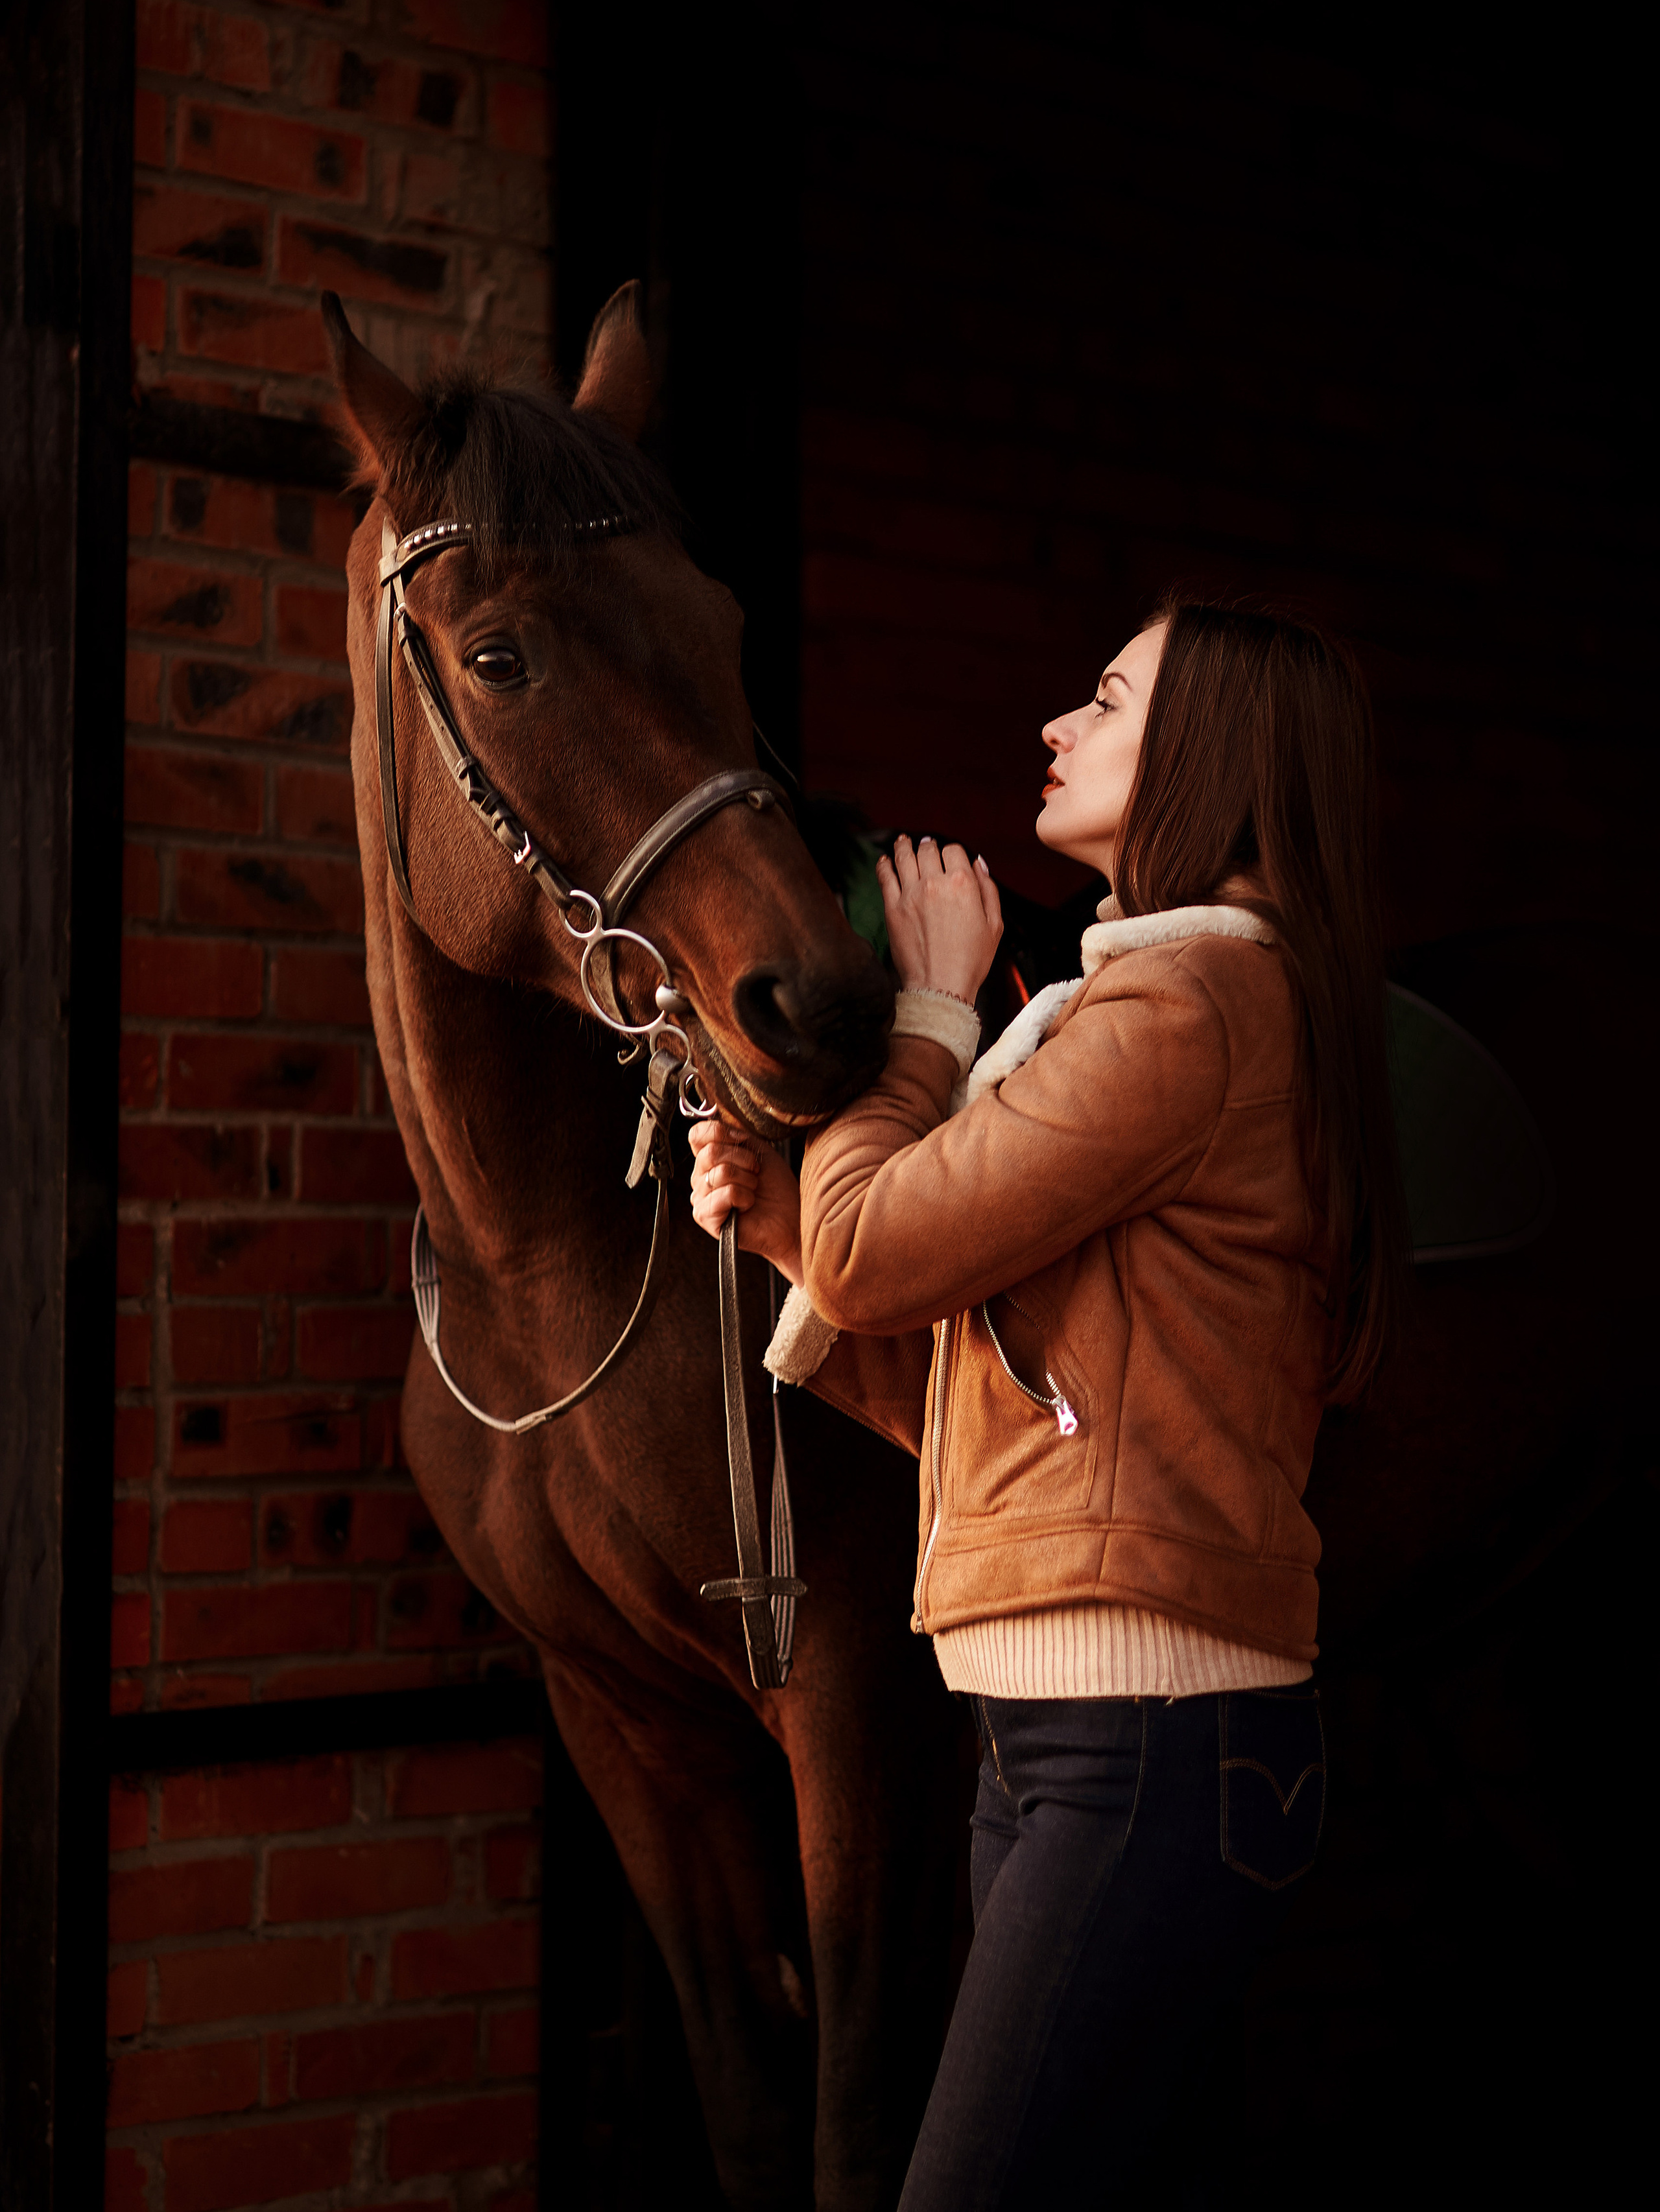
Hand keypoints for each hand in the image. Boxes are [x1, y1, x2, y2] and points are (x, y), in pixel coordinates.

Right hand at [688, 1118, 804, 1285]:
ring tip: (754, 1191)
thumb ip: (735, 1135)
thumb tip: (714, 1121)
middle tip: (757, 1173)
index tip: (743, 1141)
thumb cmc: (776, 1188)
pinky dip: (744, 1197)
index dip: (720, 1132)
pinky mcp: (705, 1218)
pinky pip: (724, 1194)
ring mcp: (701, 1198)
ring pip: (720, 1173)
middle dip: (744, 1159)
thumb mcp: (758, 1151)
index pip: (697, 1135)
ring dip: (748, 1180)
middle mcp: (701, 1178)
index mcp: (710, 1160)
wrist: (791, 1219)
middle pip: (710, 1152)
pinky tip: (748, 1205)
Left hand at [876, 836, 1003, 1002]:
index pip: (953, 850)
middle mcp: (934, 883)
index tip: (949, 858)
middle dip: (928, 846)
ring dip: (904, 846)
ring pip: (904, 857)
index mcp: (963, 884)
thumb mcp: (994, 924)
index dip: (952, 852)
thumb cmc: (972, 960)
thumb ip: (988, 888)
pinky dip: (884, 864)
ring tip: (903, 841)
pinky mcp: (892, 908)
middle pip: (927, 849)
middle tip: (925, 846)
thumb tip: (978, 862)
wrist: (941, 986)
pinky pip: (885, 876)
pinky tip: (885, 860)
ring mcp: (910, 894)